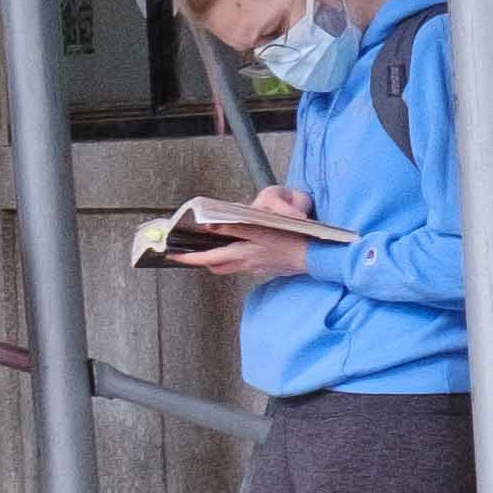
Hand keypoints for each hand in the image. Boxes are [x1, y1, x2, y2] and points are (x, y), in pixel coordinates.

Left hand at [167, 192, 323, 283]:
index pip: (207, 258)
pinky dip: (233, 260)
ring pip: (228, 267)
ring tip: (211, 251)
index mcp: (242, 254)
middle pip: (215, 266)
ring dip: (217, 261)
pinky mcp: (266, 267)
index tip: (174, 256)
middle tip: (191, 252)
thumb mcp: (261, 229)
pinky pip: (242, 266)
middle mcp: (246, 264)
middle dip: (201, 260)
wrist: (318, 257)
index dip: (189, 258)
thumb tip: (210, 225)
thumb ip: (234, 226)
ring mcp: (256, 268)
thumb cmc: (292, 240)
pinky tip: (240, 250)